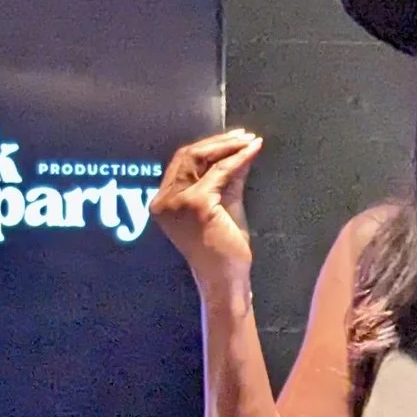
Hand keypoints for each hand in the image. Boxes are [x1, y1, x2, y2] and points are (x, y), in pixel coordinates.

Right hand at [150, 129, 264, 294]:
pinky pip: (220, 171)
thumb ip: (227, 177)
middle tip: (244, 136)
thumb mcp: (224, 204)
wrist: (227, 280)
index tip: (233, 139)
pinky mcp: (196, 203)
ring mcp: (177, 201)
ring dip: (229, 147)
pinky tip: (252, 151)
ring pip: (201, 158)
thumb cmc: (225, 250)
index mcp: (164, 201)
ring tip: (250, 141)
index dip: (208, 146)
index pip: (183, 163)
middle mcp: (164, 200)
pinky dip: (238, 159)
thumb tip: (240, 149)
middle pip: (188, 155)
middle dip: (219, 143)